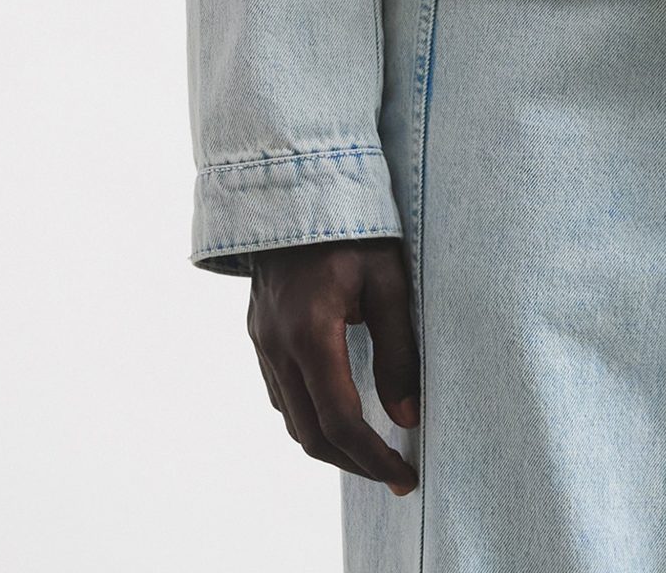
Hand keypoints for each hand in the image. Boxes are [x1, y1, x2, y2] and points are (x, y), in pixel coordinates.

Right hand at [247, 238, 420, 490]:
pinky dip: (309, 416)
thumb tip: (406, 418)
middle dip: (354, 464)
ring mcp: (262, 342)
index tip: (405, 478)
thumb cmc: (354, 230)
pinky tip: (337, 412)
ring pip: (292, 420)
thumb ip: (398, 351)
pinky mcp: (259, 335)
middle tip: (394, 475)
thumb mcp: (388, 282)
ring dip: (329, 445)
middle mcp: (278, 347)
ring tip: (372, 450)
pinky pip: (280, 395)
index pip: (341, 422)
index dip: (374, 459)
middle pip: (311, 435)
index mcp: (311, 333)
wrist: (298, 187)